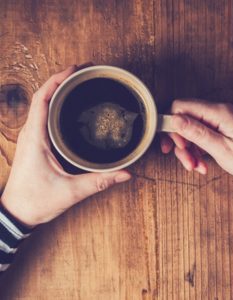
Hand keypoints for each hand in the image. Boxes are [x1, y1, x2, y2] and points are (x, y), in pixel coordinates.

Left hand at [1, 66, 130, 226]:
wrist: (16, 213)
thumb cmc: (35, 201)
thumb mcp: (71, 191)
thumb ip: (99, 181)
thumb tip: (125, 173)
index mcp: (35, 138)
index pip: (42, 99)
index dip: (57, 80)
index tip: (75, 69)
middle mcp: (30, 133)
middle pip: (42, 96)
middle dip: (61, 80)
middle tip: (82, 73)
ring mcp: (30, 138)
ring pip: (40, 105)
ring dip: (56, 91)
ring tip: (76, 83)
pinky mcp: (33, 144)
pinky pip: (41, 116)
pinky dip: (53, 104)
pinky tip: (67, 107)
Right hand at [161, 99, 232, 183]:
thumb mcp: (223, 149)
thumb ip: (197, 133)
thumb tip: (174, 119)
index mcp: (218, 112)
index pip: (181, 106)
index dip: (171, 124)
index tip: (174, 144)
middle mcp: (216, 113)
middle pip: (183, 120)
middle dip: (180, 142)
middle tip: (186, 161)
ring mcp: (218, 121)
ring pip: (189, 131)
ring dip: (188, 150)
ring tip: (196, 166)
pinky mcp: (219, 130)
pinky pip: (199, 137)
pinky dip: (197, 151)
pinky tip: (202, 164)